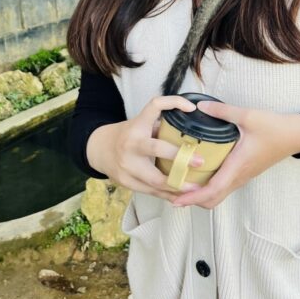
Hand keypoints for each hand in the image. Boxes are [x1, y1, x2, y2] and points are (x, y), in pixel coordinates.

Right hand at [86, 95, 205, 201]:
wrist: (99, 150)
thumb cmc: (128, 135)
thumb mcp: (141, 124)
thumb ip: (162, 126)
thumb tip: (193, 129)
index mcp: (137, 125)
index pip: (154, 106)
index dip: (173, 102)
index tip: (191, 108)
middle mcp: (131, 145)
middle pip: (157, 150)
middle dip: (180, 157)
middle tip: (200, 162)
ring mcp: (127, 166)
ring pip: (155, 179)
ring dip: (178, 185)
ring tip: (197, 189)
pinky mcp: (127, 183)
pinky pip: (151, 192)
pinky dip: (168, 195)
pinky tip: (181, 197)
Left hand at [171, 100, 299, 208]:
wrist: (295, 135)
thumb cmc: (274, 127)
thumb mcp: (248, 115)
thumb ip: (222, 111)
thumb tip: (199, 107)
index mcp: (238, 165)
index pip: (212, 190)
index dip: (192, 197)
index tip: (175, 199)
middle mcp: (239, 176)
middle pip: (212, 199)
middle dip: (191, 200)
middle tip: (171, 192)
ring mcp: (243, 176)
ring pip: (218, 194)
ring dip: (199, 195)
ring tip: (180, 185)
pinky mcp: (244, 172)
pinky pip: (224, 186)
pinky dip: (208, 188)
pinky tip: (197, 174)